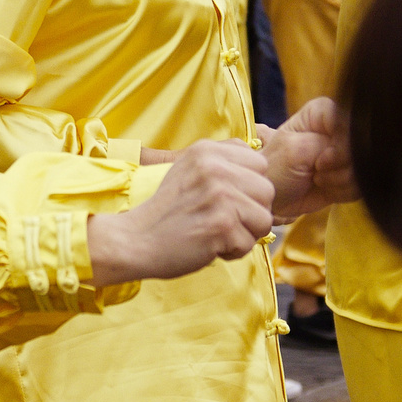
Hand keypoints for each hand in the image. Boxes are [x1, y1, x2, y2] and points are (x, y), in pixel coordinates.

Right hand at [85, 140, 273, 284]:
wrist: (134, 240)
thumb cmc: (167, 212)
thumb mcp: (188, 170)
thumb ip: (221, 161)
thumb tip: (261, 162)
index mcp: (206, 150)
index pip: (259, 163)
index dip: (249, 186)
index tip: (224, 199)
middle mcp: (215, 167)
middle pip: (267, 191)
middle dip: (251, 211)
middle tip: (221, 220)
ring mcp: (220, 195)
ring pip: (264, 218)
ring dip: (245, 233)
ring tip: (216, 232)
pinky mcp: (222, 224)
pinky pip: (250, 243)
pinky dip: (233, 252)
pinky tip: (209, 245)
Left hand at [255, 98, 354, 219]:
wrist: (273, 199)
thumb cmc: (275, 169)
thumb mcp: (294, 150)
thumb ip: (327, 143)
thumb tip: (357, 147)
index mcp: (322, 112)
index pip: (349, 121)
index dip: (340, 146)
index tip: (321, 160)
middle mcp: (339, 128)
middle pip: (361, 146)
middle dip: (339, 166)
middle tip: (316, 171)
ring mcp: (348, 152)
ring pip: (364, 167)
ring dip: (339, 181)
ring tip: (317, 180)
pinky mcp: (354, 174)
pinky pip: (363, 185)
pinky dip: (343, 192)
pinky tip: (326, 189)